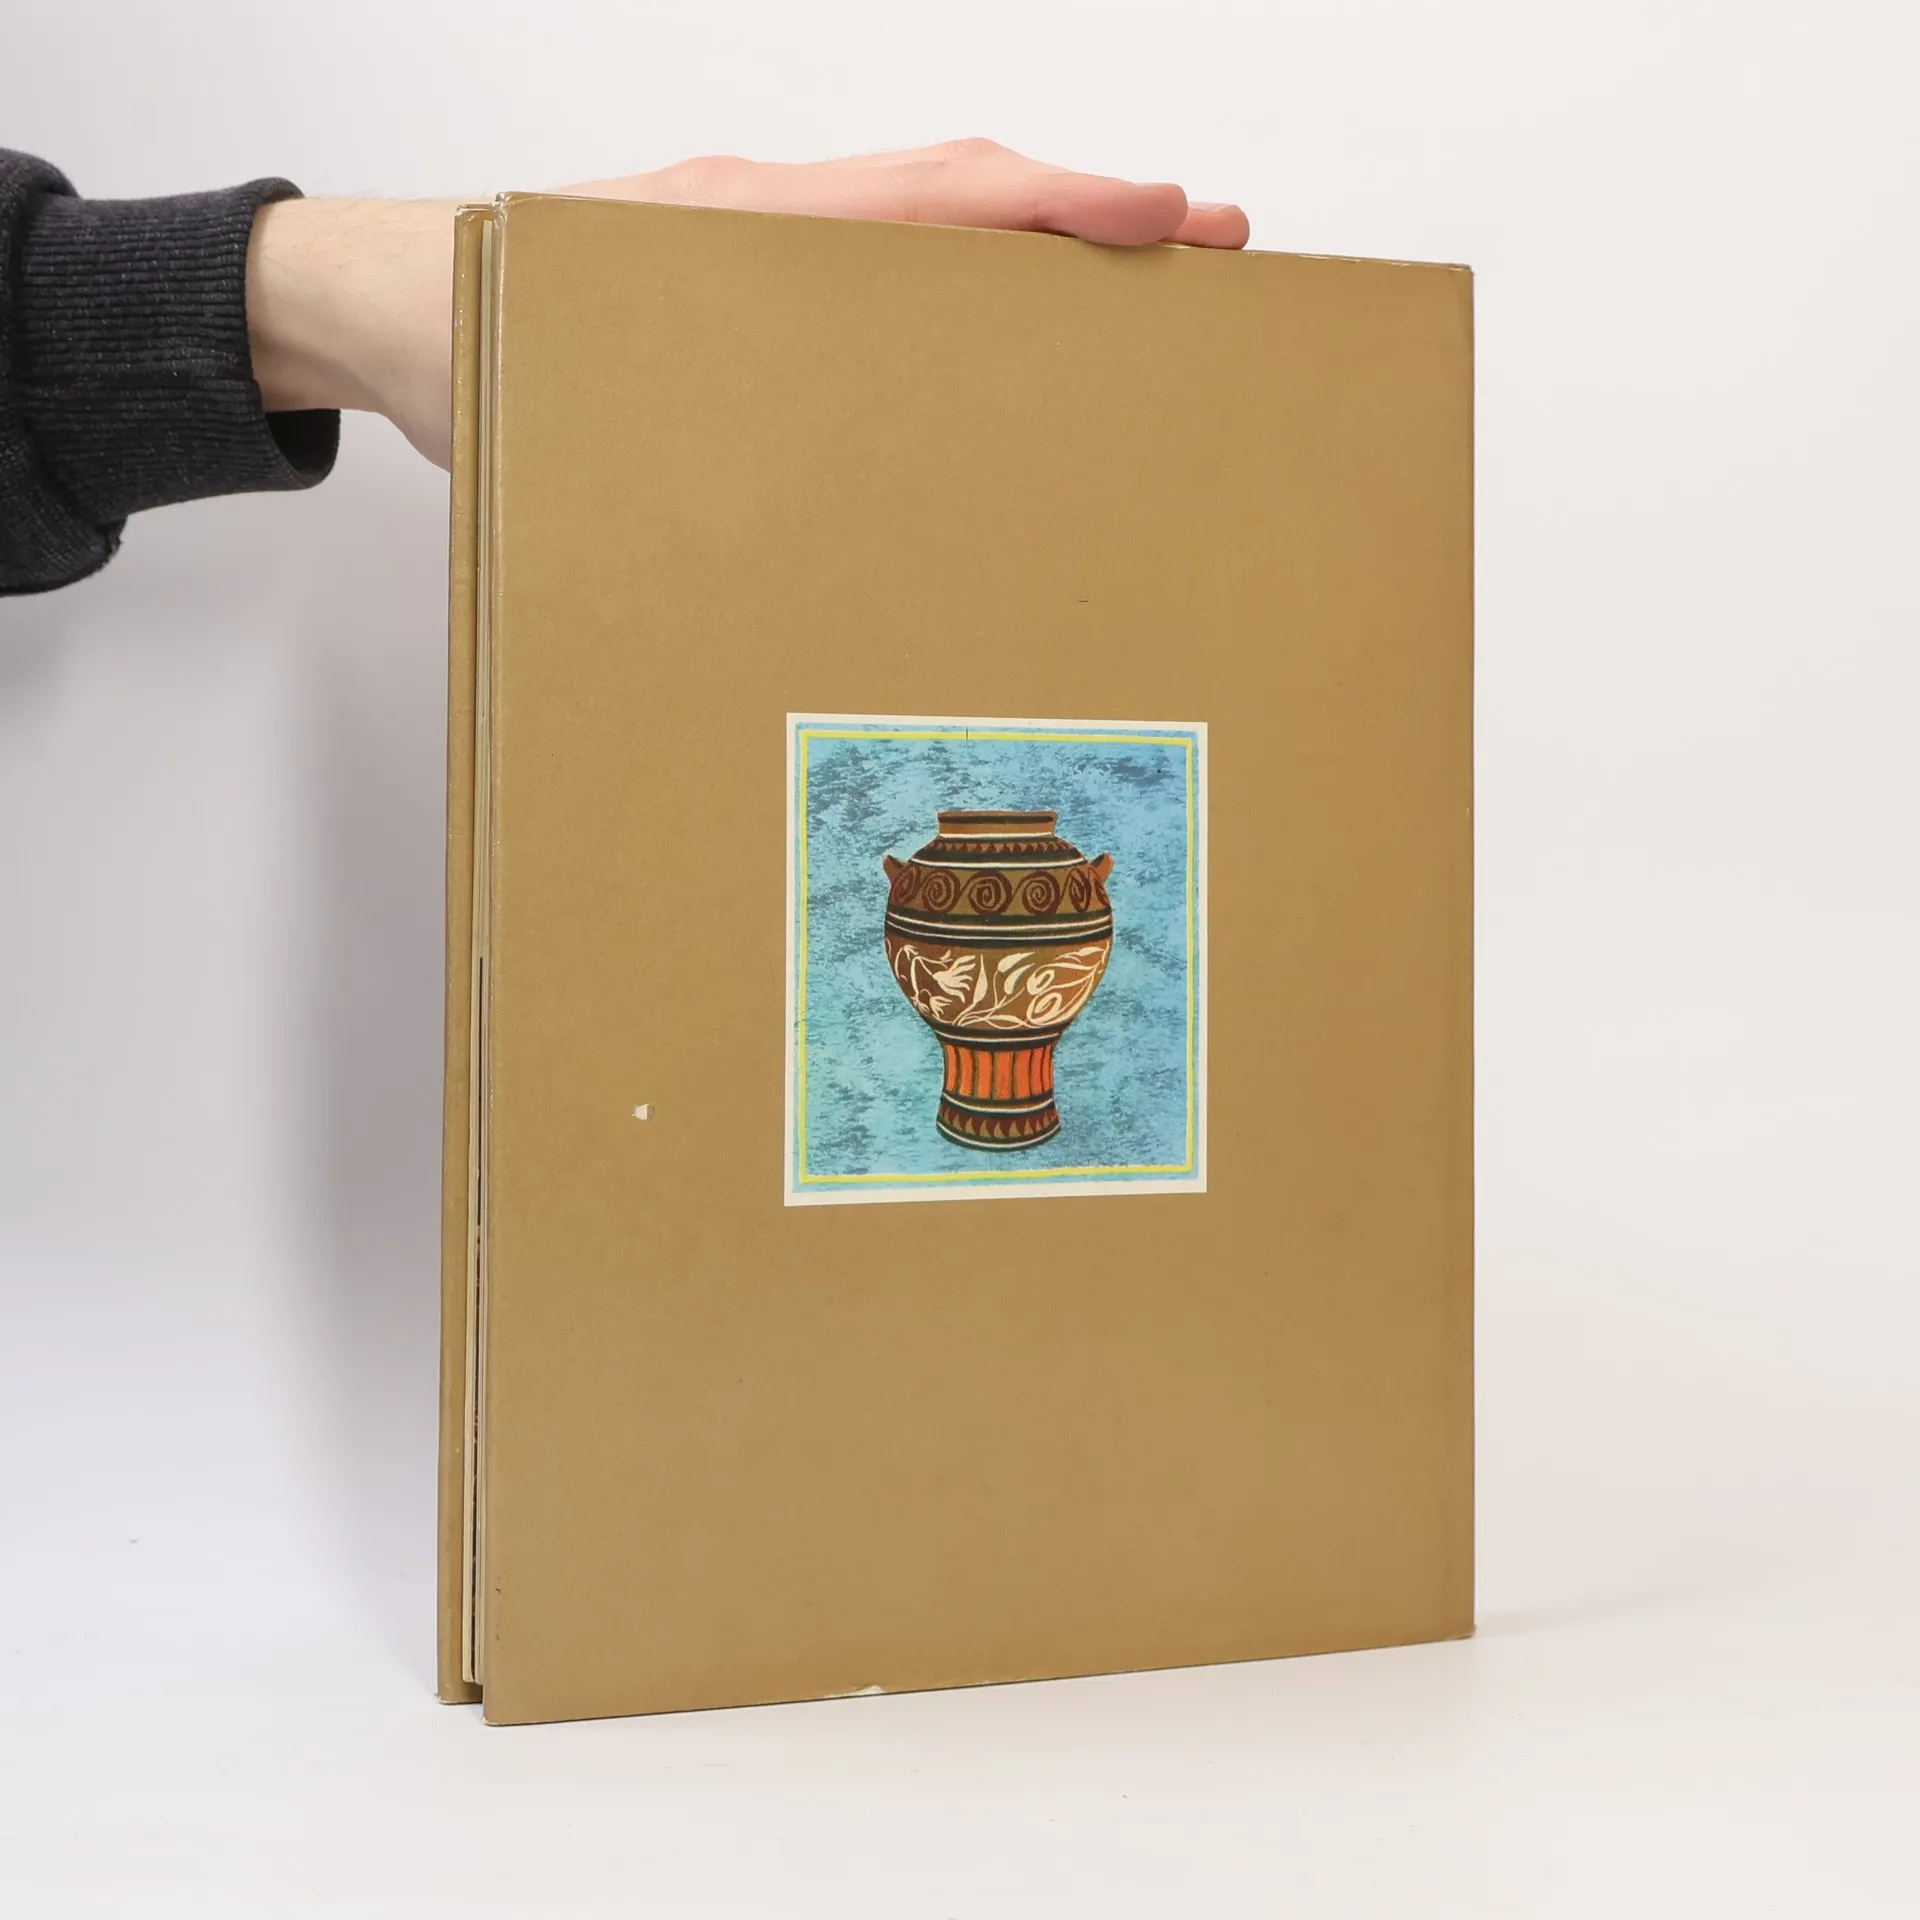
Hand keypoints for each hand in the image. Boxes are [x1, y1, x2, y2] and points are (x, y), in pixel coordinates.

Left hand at [246, 141, 1249, 468]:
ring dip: (1038, 246)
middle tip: (1206, 240)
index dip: (1053, 206)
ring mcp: (771, 239)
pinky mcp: (757, 280)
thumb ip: (668, 410)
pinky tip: (1008, 330)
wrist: (392, 304)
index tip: (1162, 217)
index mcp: (746, 227)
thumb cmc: (475, 337)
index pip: (931, 197)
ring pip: (930, 221)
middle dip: (1088, 214)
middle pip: (960, 193)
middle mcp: (775, 220)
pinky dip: (962, 274)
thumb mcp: (569, 376)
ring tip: (1142, 286)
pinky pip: (881, 261)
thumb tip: (769, 477)